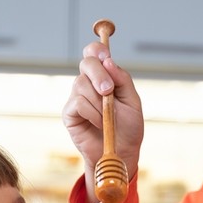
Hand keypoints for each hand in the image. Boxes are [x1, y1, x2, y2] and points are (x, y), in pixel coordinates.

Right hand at [62, 41, 143, 202]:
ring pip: (81, 84)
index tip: (106, 57)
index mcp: (104, 77)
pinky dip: (92, 113)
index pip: (94, 53)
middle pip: (86, 63)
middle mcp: (88, 84)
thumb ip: (122, 80)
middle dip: (98, 75)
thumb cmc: (128, 128)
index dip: (97, 50)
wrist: (121, 153)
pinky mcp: (69, 114)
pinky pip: (78, 103)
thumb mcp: (132, 101)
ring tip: (107, 118)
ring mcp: (76, 98)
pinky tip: (99, 124)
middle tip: (109, 91)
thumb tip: (109, 61)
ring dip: (99, 102)